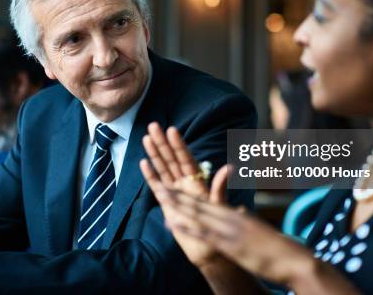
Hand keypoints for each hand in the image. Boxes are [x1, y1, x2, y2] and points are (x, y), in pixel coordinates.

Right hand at [140, 122, 227, 267]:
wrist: (209, 246)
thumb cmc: (218, 225)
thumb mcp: (219, 204)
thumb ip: (219, 187)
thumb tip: (229, 168)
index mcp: (197, 181)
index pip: (185, 159)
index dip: (179, 145)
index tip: (172, 129)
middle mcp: (185, 183)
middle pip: (171, 159)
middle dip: (162, 142)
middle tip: (153, 125)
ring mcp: (175, 191)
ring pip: (163, 168)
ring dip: (154, 153)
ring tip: (146, 137)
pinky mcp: (167, 203)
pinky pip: (157, 185)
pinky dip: (150, 175)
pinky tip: (143, 162)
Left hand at [162, 192, 359, 293]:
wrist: (294, 259)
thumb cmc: (279, 248)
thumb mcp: (257, 228)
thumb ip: (244, 218)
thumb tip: (237, 210)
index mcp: (237, 216)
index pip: (209, 203)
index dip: (190, 195)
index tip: (175, 187)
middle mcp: (232, 219)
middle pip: (200, 204)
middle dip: (178, 195)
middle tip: (160, 185)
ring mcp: (231, 231)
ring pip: (199, 214)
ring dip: (178, 205)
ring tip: (161, 195)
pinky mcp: (232, 245)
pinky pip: (205, 235)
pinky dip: (188, 227)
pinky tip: (174, 222)